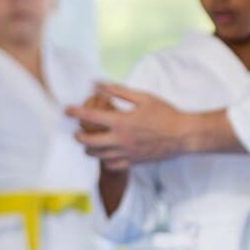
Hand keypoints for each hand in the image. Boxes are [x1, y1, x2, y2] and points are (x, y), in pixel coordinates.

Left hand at [67, 83, 189, 167]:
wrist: (183, 135)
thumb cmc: (165, 113)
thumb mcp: (142, 97)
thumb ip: (118, 91)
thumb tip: (97, 84)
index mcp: (121, 122)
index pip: (90, 117)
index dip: (75, 112)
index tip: (66, 110)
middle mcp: (121, 140)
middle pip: (88, 142)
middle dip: (78, 136)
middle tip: (76, 132)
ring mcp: (126, 154)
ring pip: (98, 156)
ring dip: (89, 149)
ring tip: (88, 143)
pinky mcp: (133, 162)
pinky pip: (111, 165)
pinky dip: (104, 159)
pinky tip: (105, 153)